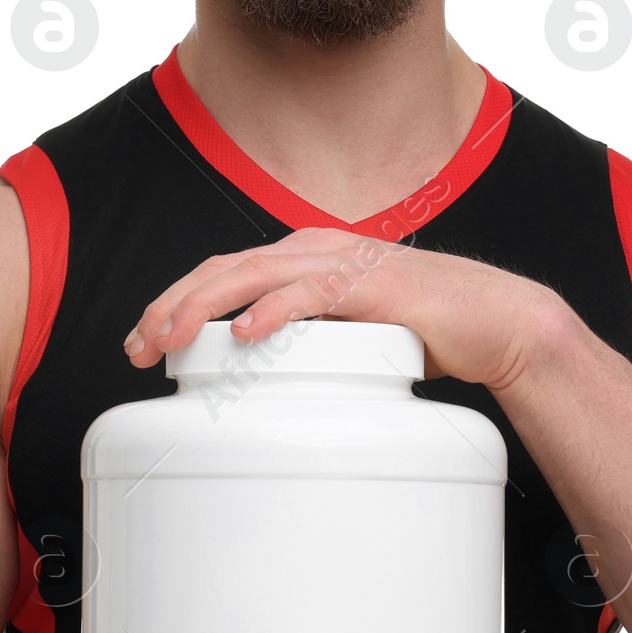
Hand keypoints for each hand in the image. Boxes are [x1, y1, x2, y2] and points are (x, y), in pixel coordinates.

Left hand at [121, 227, 561, 390]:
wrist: (493, 321)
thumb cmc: (420, 331)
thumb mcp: (344, 336)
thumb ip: (302, 344)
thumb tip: (253, 382)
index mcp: (303, 258)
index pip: (222, 271)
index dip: (174, 302)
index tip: (141, 342)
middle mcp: (315, 250)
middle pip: (224, 269)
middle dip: (172, 306)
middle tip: (138, 347)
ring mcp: (344, 263)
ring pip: (255, 276)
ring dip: (206, 306)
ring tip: (172, 338)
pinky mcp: (374, 286)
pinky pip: (314, 294)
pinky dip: (276, 310)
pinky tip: (247, 331)